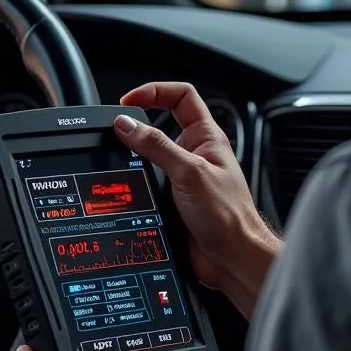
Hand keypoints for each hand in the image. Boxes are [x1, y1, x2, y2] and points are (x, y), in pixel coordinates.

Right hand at [116, 82, 281, 318]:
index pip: (181, 96)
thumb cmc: (229, 216)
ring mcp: (184, 177)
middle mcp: (195, 154)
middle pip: (161, 124)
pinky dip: (135, 181)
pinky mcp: (173, 200)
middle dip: (138, 124)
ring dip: (135, 156)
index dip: (155, 92)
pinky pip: (149, 182)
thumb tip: (127, 125)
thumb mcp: (189, 172)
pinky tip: (128, 186)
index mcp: (207, 137)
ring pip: (151, 155)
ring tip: (121, 157)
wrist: (232, 258)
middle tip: (118, 129)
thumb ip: (157, 146)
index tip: (129, 101)